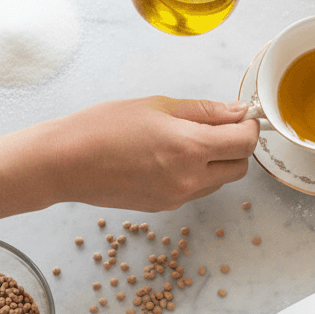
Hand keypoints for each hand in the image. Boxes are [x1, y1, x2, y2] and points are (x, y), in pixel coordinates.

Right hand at [38, 97, 258, 210]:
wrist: (63, 163)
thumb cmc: (104, 127)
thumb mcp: (159, 106)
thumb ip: (205, 111)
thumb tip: (238, 111)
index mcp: (190, 148)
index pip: (245, 142)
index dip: (250, 126)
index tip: (243, 115)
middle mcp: (189, 179)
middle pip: (239, 166)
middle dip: (237, 145)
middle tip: (218, 126)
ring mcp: (176, 197)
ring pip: (220, 180)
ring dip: (218, 161)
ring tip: (188, 138)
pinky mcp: (164, 206)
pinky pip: (197, 190)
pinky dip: (198, 174)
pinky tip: (172, 156)